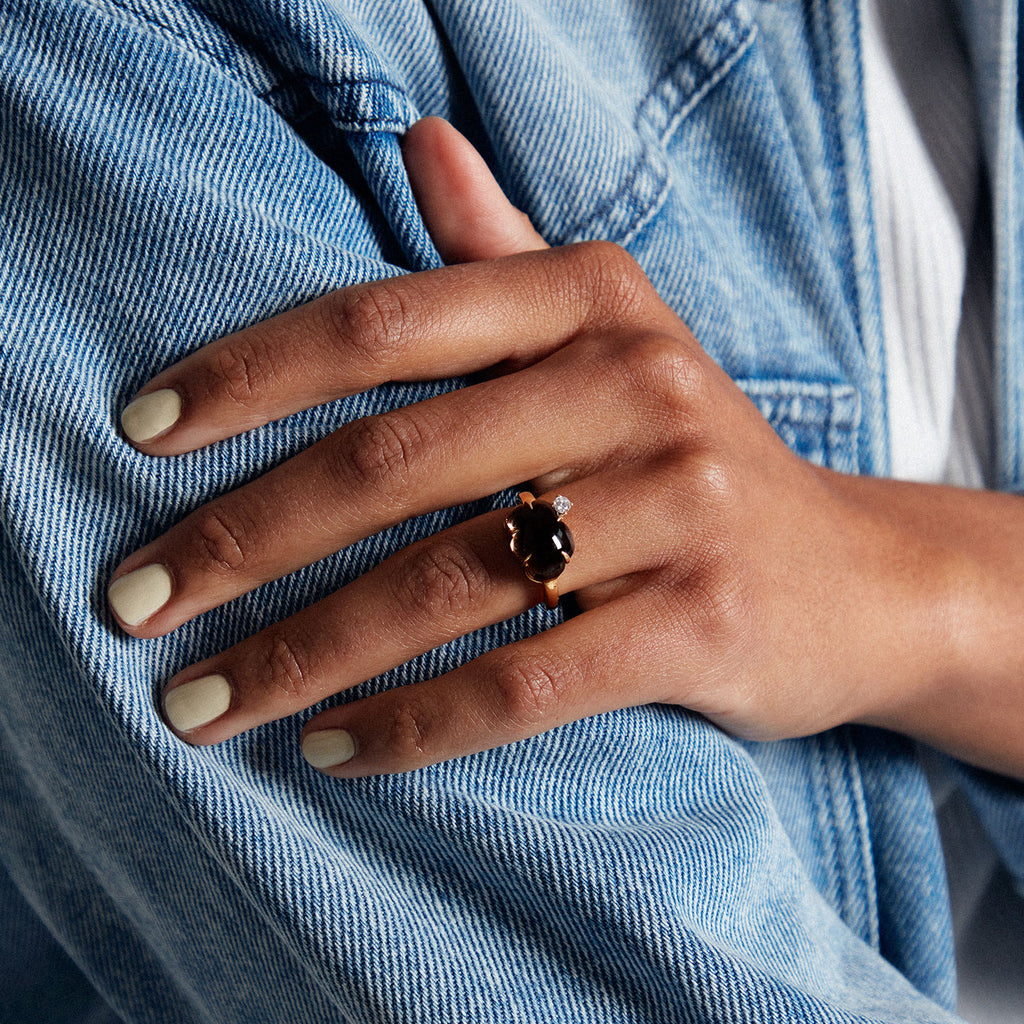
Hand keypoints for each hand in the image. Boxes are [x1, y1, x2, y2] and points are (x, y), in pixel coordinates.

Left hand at [108, 119, 1023, 779]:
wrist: (856, 574)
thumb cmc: (693, 460)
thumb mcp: (612, 339)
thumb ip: (507, 251)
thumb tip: (418, 139)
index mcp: (592, 301)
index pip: (383, 323)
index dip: (247, 377)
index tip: (139, 435)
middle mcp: (635, 383)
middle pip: (392, 461)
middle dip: (242, 539)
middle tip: (135, 604)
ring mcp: (678, 504)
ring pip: (446, 582)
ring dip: (303, 651)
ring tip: (202, 702)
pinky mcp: (704, 621)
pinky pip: (526, 680)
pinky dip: (416, 723)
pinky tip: (331, 751)